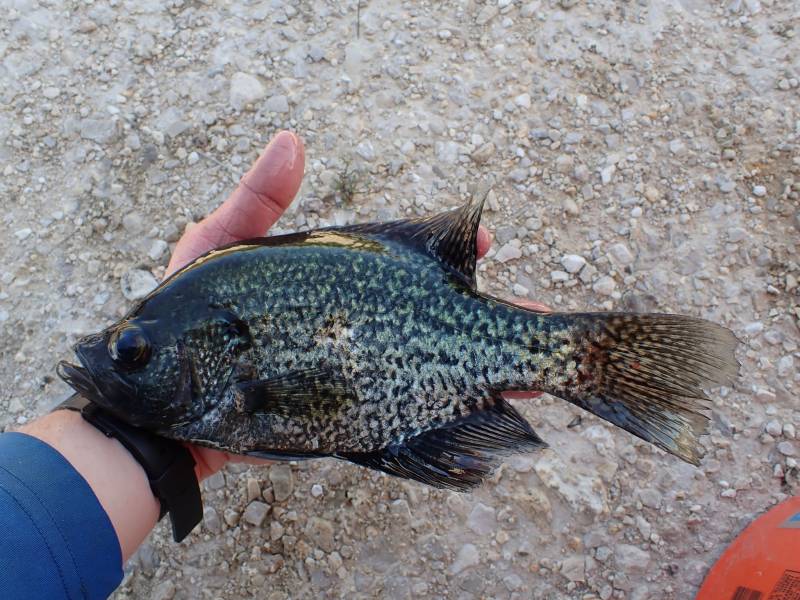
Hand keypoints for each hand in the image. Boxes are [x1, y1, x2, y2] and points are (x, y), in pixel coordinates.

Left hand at [167, 131, 547, 478]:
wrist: (163, 408)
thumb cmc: (187, 322)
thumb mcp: (218, 249)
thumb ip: (258, 200)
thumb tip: (294, 140)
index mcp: (338, 285)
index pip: (408, 262)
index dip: (451, 253)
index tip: (485, 241)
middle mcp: (356, 327)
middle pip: (434, 321)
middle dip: (487, 318)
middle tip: (530, 314)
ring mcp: (356, 374)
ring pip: (434, 371)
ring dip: (487, 371)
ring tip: (532, 375)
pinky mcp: (349, 417)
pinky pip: (410, 416)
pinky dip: (453, 415)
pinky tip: (491, 411)